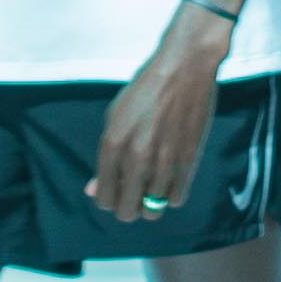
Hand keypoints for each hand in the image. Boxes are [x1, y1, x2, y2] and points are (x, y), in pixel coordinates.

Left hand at [82, 10, 230, 219]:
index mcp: (112, 145)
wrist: (183, 69)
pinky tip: (168, 180)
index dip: (107, 199)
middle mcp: (136, 157)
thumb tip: (92, 190)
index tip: (114, 190)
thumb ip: (104, 158)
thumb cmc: (144, 91)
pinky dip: (170, 196)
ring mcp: (164, 161)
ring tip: (151, 185)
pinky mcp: (189, 160)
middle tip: (132, 194)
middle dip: (127, 207)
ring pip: (153, 210)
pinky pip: (176, 199)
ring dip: (150, 203)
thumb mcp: (114, 118)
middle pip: (127, 211)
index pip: (103, 198)